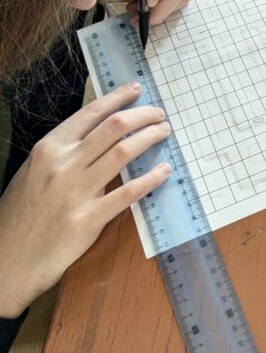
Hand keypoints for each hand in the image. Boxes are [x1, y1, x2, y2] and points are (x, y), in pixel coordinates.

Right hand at [0, 83, 171, 316]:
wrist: (7, 261)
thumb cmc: (21, 215)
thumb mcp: (33, 172)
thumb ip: (62, 152)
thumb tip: (98, 133)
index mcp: (49, 148)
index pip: (91, 113)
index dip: (118, 98)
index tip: (137, 90)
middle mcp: (63, 164)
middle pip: (114, 126)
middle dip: (143, 115)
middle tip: (159, 115)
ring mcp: (76, 191)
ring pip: (124, 152)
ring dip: (150, 138)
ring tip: (163, 133)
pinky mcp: (88, 219)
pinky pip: (128, 193)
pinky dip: (150, 179)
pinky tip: (163, 172)